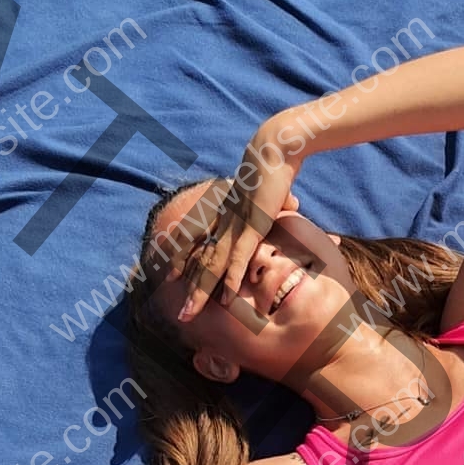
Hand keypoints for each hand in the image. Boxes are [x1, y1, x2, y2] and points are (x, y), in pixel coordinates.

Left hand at [177, 142, 302, 322]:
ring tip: (189, 314)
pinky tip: (225, 296)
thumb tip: (292, 203)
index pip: (194, 240)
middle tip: (180, 315)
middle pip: (200, 261)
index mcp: (223, 214)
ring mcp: (235, 224)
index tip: (171, 276)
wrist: (275, 149)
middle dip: (189, 290)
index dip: (181, 258)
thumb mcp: (271, 191)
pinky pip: (240, 256)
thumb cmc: (274, 169)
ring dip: (201, 292)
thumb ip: (275, 202)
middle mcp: (223, 222)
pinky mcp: (253, 224)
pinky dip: (232, 277)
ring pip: (214, 264)